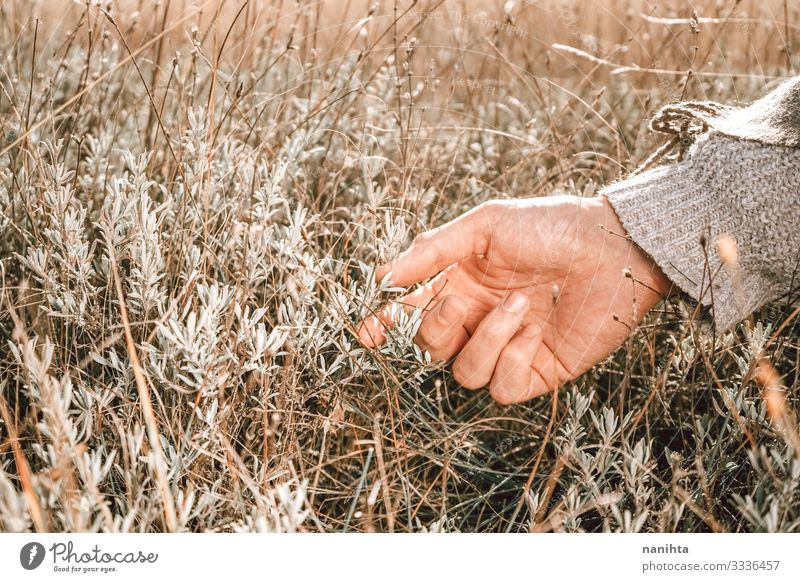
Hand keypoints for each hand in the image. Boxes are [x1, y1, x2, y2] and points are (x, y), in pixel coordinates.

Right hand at [357, 195, 670, 403]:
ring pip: (463, 373)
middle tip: (457, 303)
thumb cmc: (550, 227)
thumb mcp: (485, 226)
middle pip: (429, 349)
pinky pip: (501, 387)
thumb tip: (382, 275)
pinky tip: (534, 330)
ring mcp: (507, 348)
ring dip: (483, 340)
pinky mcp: (537, 371)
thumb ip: (433, 250)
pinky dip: (510, 359)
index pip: (411, 315)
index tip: (367, 332)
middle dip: (433, 329)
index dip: (385, 327)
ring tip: (519, 306)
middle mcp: (479, 320)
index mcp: (461, 285)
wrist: (612, 247)